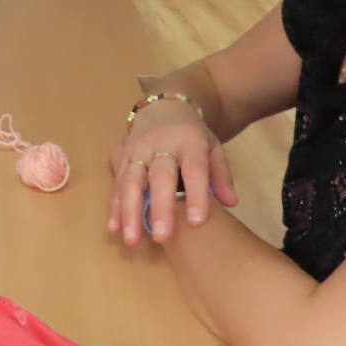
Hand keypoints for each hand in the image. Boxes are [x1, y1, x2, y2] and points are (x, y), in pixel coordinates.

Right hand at [107, 101, 236, 245]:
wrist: (164, 105)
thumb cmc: (191, 134)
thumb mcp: (212, 146)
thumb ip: (221, 174)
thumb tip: (230, 202)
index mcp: (189, 141)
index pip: (194, 169)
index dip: (196, 195)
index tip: (196, 222)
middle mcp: (160, 144)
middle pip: (159, 176)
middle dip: (159, 207)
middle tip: (162, 237)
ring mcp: (137, 150)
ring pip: (131, 180)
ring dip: (129, 211)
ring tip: (132, 240)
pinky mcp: (120, 156)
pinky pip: (116, 183)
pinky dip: (114, 207)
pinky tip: (114, 228)